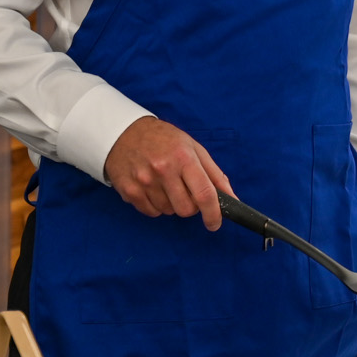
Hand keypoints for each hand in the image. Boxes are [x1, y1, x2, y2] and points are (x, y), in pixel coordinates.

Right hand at [103, 117, 232, 230]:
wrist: (124, 132)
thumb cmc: (164, 140)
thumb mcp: (194, 148)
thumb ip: (215, 174)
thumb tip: (232, 199)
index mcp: (184, 158)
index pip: (204, 193)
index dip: (213, 213)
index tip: (215, 223)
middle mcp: (164, 170)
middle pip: (186, 209)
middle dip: (191, 206)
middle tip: (186, 191)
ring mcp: (144, 181)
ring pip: (168, 212)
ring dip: (172, 204)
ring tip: (166, 184)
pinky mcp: (129, 190)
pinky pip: (151, 212)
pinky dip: (156, 206)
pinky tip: (153, 188)